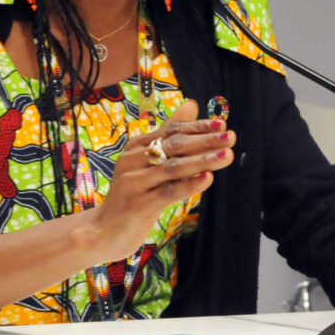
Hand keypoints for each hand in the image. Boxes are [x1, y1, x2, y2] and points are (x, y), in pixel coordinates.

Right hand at [85, 100, 235, 261]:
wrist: (105, 230)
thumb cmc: (133, 193)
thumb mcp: (148, 161)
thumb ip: (169, 135)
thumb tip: (192, 105)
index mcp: (136, 146)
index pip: (171, 131)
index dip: (198, 127)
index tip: (222, 124)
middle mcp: (133, 160)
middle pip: (174, 146)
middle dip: (205, 141)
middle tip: (230, 136)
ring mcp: (134, 182)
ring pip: (173, 167)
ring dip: (203, 160)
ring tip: (226, 155)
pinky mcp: (138, 204)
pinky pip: (168, 192)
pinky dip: (189, 184)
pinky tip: (208, 179)